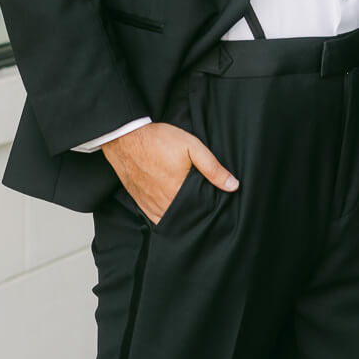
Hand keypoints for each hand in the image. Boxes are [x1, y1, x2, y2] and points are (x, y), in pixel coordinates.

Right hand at [102, 122, 238, 224]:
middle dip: (197, 214)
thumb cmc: (157, 140)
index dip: (211, 209)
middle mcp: (165, 204)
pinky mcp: (141, 203)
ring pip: (172, 221)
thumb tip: (233, 185)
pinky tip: (174, 210)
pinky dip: (167, 217)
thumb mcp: (191, 146)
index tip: (217, 204)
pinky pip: (157, 219)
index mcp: (179, 193)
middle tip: (205, 206)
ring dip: (182, 217)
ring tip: (191, 208)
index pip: (202, 211)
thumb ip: (212, 167)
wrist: (125, 137)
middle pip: (187, 218)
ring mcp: (151, 206)